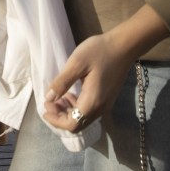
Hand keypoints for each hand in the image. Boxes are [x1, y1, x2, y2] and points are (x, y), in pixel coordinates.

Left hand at [43, 5, 168, 132]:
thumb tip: (49, 97)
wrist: (124, 46)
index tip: (46, 104)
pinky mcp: (107, 98)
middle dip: (60, 116)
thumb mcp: (76, 63)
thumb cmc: (99, 52)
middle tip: (49, 101)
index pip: (72, 124)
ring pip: (83, 118)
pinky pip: (89, 110)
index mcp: (92, 102)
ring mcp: (105, 104)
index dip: (55, 119)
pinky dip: (76, 106)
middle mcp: (100, 108)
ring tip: (57, 97)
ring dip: (67, 111)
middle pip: (77, 124)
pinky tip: (70, 94)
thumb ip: (62, 82)